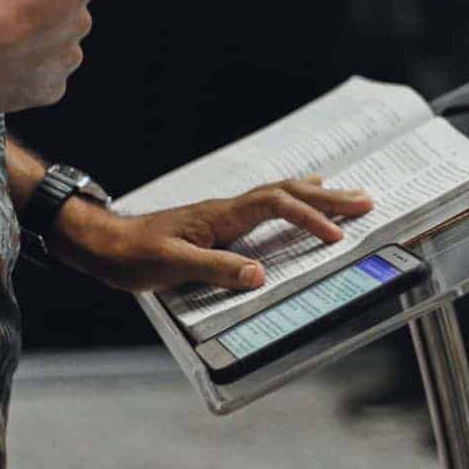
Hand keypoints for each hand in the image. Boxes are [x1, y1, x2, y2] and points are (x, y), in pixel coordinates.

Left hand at [48, 176, 374, 292]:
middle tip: (366, 201)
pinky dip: (291, 202)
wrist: (103, 243)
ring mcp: (223, 214)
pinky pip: (265, 206)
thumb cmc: (132, 254)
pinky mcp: (218, 224)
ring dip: (314, 195)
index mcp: (220, 215)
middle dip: (327, 197)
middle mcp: (226, 209)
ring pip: (278, 195)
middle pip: (286, 192)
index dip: (308, 216)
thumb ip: (214, 269)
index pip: (275, 205)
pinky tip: (296, 203)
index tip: (336, 235)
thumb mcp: (170, 266)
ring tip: (347, 195)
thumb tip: (259, 275)